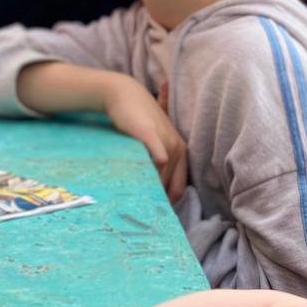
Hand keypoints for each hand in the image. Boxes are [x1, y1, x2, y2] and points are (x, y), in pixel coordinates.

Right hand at [103, 74, 187, 202]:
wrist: (125, 95)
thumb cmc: (138, 122)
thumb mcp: (153, 143)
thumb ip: (156, 165)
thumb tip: (153, 196)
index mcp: (180, 152)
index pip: (179, 189)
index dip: (167, 203)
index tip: (152, 211)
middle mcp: (177, 147)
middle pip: (168, 186)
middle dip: (156, 199)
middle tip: (140, 208)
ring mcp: (166, 140)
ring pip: (161, 176)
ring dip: (149, 189)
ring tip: (134, 197)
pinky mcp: (150, 134)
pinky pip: (159, 158)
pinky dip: (155, 170)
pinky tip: (144, 180)